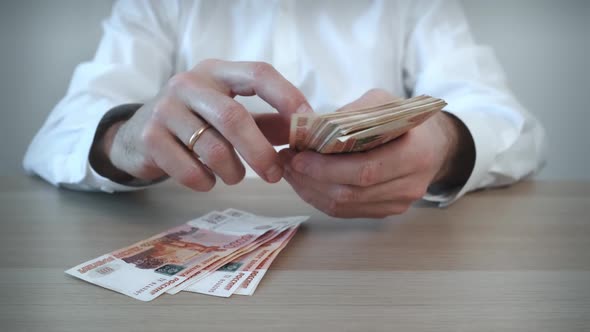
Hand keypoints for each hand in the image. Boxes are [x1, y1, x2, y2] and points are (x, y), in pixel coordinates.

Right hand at [91, 59, 311, 189]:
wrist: (137, 135)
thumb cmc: (194, 123)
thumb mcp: (228, 114)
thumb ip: (266, 122)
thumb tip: (305, 133)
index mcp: (216, 72)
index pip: (258, 74)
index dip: (286, 96)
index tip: (307, 122)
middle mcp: (189, 83)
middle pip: (234, 116)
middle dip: (260, 151)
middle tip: (274, 174)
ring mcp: (165, 108)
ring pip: (212, 147)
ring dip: (232, 171)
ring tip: (235, 177)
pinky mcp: (149, 136)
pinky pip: (188, 168)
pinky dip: (205, 182)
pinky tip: (208, 181)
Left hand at [279, 89, 473, 217]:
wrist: (435, 145)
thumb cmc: (406, 120)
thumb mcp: (385, 102)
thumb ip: (354, 112)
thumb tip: (314, 127)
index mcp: (415, 155)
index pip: (365, 171)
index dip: (328, 168)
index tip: (298, 157)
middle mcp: (409, 186)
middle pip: (351, 192)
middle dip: (311, 179)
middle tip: (285, 161)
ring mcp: (398, 203)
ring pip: (344, 206)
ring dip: (310, 190)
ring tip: (289, 170)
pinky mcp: (385, 211)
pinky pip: (346, 211)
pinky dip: (320, 197)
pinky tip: (305, 181)